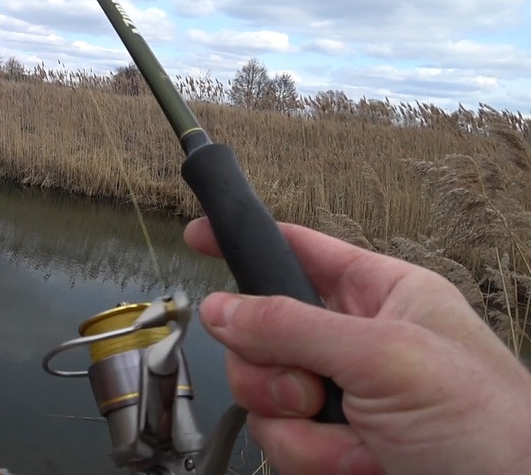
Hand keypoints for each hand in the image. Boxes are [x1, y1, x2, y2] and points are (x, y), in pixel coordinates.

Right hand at [185, 217, 530, 474]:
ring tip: (360, 444)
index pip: (296, 251)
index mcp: (380, 295)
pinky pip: (281, 444)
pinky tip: (362, 467)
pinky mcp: (333, 448)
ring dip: (301, 428)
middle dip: (274, 373)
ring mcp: (340, 399)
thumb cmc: (489, 425)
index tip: (196, 236)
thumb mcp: (387, 358)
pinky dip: (315, 461)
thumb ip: (294, 327)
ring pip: (262, 397)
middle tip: (310, 391)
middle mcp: (353, 343)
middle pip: (259, 334)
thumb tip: (220, 309)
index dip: (246, 241)